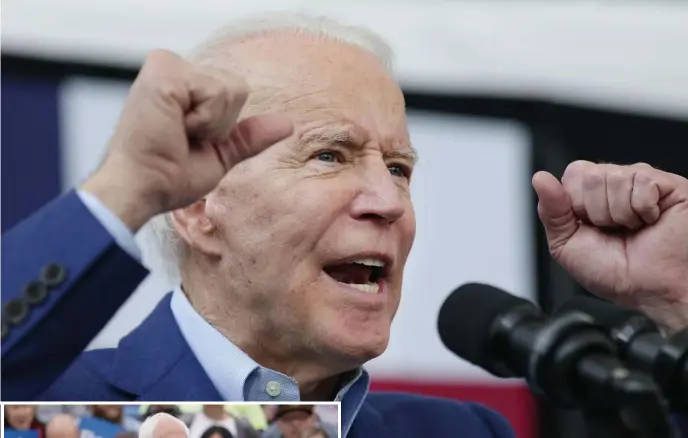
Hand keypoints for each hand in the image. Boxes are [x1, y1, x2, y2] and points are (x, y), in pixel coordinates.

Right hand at [81, 50, 292, 230]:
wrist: (141, 189)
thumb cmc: (167, 176)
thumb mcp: (218, 155)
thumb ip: (247, 136)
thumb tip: (287, 124)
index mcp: (182, 85)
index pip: (234, 92)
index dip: (221, 126)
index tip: (186, 141)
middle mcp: (173, 68)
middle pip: (238, 87)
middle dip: (220, 124)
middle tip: (182, 139)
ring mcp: (166, 65)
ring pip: (231, 88)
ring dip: (211, 124)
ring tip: (176, 133)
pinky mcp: (164, 71)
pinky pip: (216, 91)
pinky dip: (204, 119)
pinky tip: (173, 126)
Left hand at [533, 161, 687, 331]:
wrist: (654, 291)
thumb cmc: (618, 274)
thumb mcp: (567, 246)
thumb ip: (551, 212)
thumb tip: (540, 179)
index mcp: (590, 197)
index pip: (572, 174)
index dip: (574, 203)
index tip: (588, 227)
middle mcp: (615, 186)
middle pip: (588, 174)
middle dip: (596, 211)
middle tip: (613, 231)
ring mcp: (642, 182)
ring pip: (613, 177)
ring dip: (620, 214)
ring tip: (633, 229)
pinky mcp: (668, 184)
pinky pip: (641, 180)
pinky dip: (642, 209)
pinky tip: (650, 221)